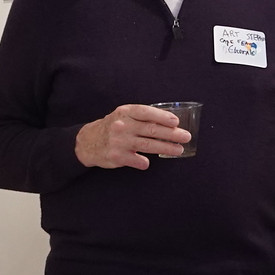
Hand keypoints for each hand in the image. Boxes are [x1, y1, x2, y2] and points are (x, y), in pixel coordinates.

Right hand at [76, 104, 191, 169]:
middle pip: (151, 129)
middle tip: (186, 136)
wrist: (88, 142)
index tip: (176, 122)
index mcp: (125, 112)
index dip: (163, 117)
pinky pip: (138, 161)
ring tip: (179, 149)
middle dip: (172, 134)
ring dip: (166, 148)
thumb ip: (141, 117)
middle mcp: (122, 125)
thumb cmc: (112, 127)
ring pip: (148, 145)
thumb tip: (170, 121)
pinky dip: (145, 162)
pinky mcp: (117, 156)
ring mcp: (119, 141)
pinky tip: (149, 162)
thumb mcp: (123, 115)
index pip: (146, 112)